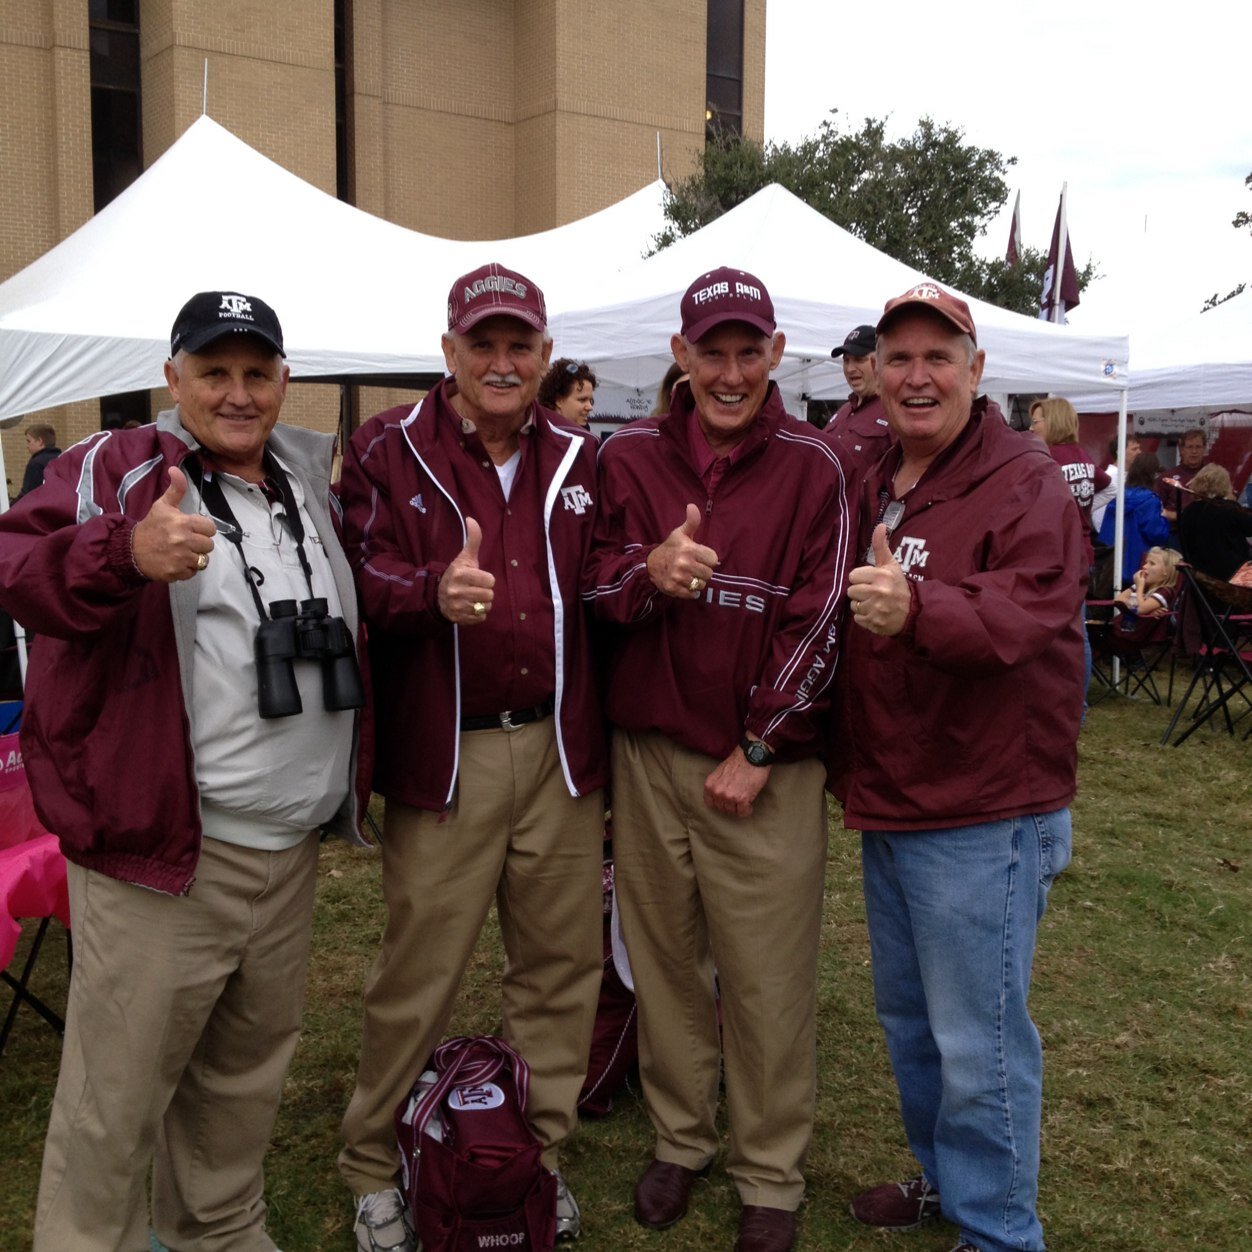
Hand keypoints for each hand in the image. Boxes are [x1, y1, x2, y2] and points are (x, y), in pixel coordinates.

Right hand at [130, 467, 216, 582]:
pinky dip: (187, 568)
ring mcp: (180, 558)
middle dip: (199, 543)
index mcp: (183, 523)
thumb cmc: (151, 527)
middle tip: (185, 541)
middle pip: (209, 545)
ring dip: (195, 556)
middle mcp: (183, 541)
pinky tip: (176, 561)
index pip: (210, 528)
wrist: (131, 551)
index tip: (192, 529)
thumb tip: (175, 469)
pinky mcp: (177, 572)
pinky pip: (193, 572)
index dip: (203, 529)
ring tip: (181, 551)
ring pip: (203, 559)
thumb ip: (176, 489)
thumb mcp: (162, 506)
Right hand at [437, 517, 495, 624]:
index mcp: (460, 574)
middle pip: (490, 595)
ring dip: (483, 603)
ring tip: (473, 597)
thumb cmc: (457, 575)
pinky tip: (470, 607)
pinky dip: (478, 613)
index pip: (490, 580)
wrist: (437, 596)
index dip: (486, 579)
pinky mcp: (459, 619)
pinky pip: (481, 618)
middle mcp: (457, 591)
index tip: (477, 577)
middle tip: (475, 588)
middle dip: (485, 591)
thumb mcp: (464, 557)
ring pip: (486, 607)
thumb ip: (472, 540)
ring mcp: (457, 607)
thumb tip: (472, 518)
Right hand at [646, 503, 718, 597]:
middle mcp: (684, 564)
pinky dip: (691, 591)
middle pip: (709, 574)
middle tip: (695, 567)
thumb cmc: (670, 548)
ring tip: (689, 575)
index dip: (708, 559)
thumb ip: (691, 521)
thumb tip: (692, 505)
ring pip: (701, 584)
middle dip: (704, 571)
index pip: (713, 559)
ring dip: (697, 581)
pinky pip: (692, 594)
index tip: (700, 557)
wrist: (650, 564)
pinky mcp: (673, 589)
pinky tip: (685, 584)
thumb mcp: (680, 533)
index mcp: (689, 549)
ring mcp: (678, 578)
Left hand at [704, 745, 769, 817]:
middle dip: (730, 804)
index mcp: (710, 785)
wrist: (753, 755)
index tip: (725, 801)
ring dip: (739, 807)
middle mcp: (717, 792)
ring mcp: (729, 797)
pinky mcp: (742, 799)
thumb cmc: (739, 761)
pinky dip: (747, 809)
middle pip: (722, 808)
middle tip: (737, 797)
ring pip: (733, 811)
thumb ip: (717, 784)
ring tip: (744, 798)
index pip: (710, 803)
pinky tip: (749, 804)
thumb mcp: (720, 772)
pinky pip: (743, 812)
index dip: (719, 802)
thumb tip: (718, 796)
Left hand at [847, 524, 910, 636]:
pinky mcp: (874, 623)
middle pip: (851, 591)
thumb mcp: (891, 565)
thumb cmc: (898, 586)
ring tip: (875, 603)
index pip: (853, 576)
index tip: (872, 581)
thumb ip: (881, 546)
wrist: (913, 611)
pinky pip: (857, 619)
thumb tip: (880, 525)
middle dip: (860, 592)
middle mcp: (878, 592)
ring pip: (853, 605)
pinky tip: (876, 613)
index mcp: (881, 576)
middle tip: (873, 593)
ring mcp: (876, 609)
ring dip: (862, 605)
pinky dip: (865, 618)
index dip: (861, 578)